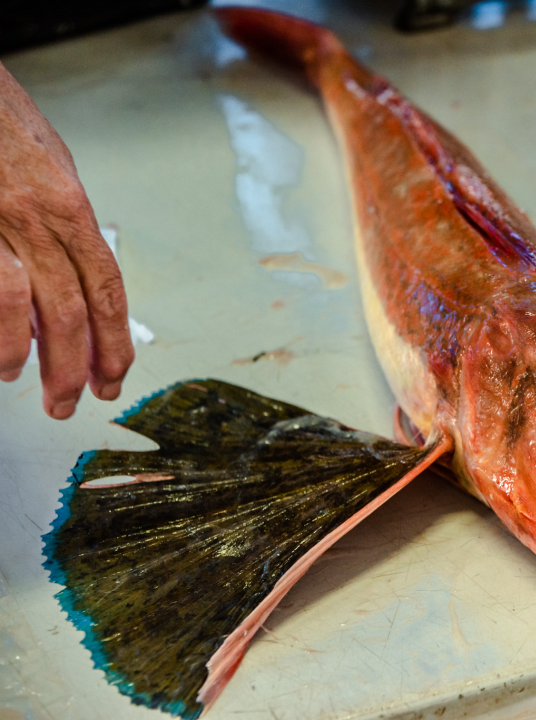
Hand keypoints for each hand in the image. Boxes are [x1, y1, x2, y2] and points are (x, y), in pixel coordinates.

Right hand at [0, 62, 133, 418]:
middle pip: (72, 308)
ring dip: (32, 357)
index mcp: (70, 206)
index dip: (113, 340)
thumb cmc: (0, 120)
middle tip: (70, 402)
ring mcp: (0, 223)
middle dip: (77, 365)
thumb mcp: (52, 166)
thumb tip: (70, 280)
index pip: (106, 288)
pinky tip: (0, 356)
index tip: (113, 376)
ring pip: (28, 306)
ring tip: (27, 384)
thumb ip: (64, 224)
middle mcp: (40, 218)